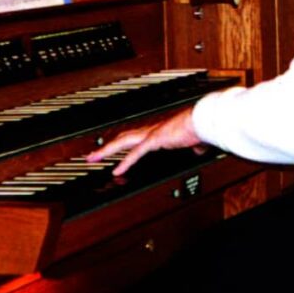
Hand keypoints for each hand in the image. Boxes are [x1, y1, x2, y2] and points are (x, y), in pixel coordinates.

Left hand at [87, 106, 205, 176]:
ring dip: (106, 151)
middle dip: (106, 147)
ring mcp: (150, 135)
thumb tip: (198, 149)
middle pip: (122, 138)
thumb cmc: (198, 128)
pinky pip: (135, 154)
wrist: (201, 121)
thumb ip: (193, 146)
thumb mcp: (194, 140)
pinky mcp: (154, 140)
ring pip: (122, 142)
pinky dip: (125, 163)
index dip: (122, 143)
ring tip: (93, 158)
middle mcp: (150, 131)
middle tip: (92, 154)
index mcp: (158, 132)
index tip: (114, 149)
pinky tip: (117, 171)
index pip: (135, 137)